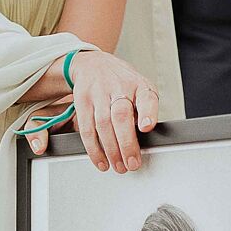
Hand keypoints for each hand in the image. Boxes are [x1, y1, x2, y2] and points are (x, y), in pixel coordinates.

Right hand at [26, 50, 158, 171]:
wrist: (93, 64)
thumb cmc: (122, 83)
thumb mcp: (140, 89)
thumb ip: (145, 111)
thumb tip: (147, 139)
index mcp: (139, 85)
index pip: (146, 97)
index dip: (147, 112)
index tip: (147, 127)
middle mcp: (119, 86)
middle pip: (121, 116)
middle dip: (127, 143)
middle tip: (132, 164)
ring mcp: (99, 92)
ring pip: (103, 124)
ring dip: (111, 150)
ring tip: (119, 166)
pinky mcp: (83, 100)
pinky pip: (87, 128)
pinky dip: (94, 149)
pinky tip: (101, 161)